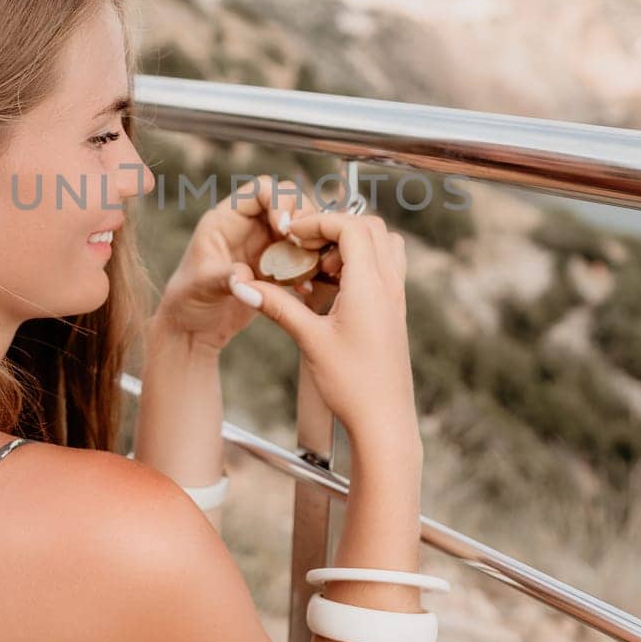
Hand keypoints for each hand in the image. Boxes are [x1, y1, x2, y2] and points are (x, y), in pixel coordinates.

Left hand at [154, 176, 321, 355]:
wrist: (194, 330)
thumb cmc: (188, 301)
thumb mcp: (202, 285)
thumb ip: (225, 276)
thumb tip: (245, 274)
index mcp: (228, 218)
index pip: (261, 190)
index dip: (280, 201)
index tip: (286, 229)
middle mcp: (250, 226)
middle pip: (290, 203)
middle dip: (304, 219)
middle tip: (306, 246)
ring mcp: (265, 246)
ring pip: (301, 229)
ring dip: (312, 244)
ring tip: (311, 267)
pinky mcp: (277, 268)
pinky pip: (303, 258)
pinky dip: (310, 268)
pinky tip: (306, 288)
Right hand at [229, 210, 415, 444]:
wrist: (384, 421)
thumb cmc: (352, 384)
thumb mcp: (309, 340)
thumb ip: (278, 306)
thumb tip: (244, 284)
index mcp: (370, 285)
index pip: (351, 226)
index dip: (319, 221)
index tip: (292, 234)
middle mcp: (389, 284)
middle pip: (369, 227)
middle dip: (334, 226)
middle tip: (304, 246)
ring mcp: (396, 296)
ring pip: (382, 244)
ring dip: (351, 242)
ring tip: (320, 266)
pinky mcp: (394, 310)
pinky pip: (384, 267)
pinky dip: (360, 261)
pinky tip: (334, 286)